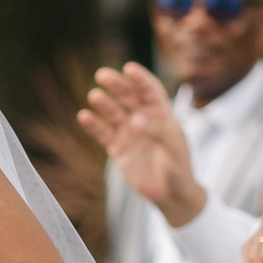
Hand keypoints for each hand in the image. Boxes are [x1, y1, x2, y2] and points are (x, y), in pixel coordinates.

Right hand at [75, 64, 205, 223]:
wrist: (169, 194)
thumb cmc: (179, 168)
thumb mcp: (175, 149)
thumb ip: (159, 133)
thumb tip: (137, 120)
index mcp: (161, 114)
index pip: (150, 91)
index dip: (141, 79)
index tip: (129, 69)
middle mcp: (142, 118)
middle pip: (127, 96)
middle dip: (116, 84)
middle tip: (102, 75)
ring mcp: (127, 132)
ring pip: (112, 112)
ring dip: (103, 103)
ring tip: (94, 95)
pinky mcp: (116, 148)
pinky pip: (102, 133)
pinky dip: (93, 125)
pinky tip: (84, 116)